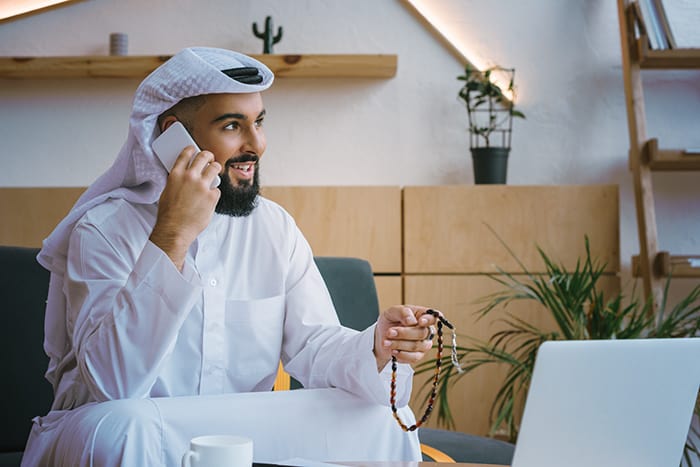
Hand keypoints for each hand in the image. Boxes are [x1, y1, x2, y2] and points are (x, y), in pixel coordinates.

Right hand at [149, 147, 221, 268]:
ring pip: (215, 168)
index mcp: (176, 175)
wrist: (175, 229)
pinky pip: (217, 189)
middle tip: (210, 158)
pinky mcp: (212, 196)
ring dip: (216, 168)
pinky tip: (209, 199)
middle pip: (204, 157)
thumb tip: (185, 177)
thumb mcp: (167, 191)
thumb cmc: (169, 214)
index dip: (191, 149)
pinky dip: (214, 193)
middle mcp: (190, 177)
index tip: (194, 149)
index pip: (186, 154)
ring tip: (215, 171)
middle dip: (208, 156)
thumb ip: (177, 181)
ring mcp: (202, 186)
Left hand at [373, 305, 437, 369]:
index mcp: (422, 315)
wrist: (381, 336)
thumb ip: (403, 312)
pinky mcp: (418, 356)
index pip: (433, 317)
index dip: (429, 320)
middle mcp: (427, 330)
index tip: (419, 321)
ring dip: (399, 344)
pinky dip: (401, 354)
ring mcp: (424, 344)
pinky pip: (414, 357)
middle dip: (404, 333)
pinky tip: (393, 351)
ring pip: (416, 346)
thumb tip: (412, 321)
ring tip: (386, 342)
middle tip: (389, 332)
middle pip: (422, 333)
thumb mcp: (392, 312)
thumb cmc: (390, 320)